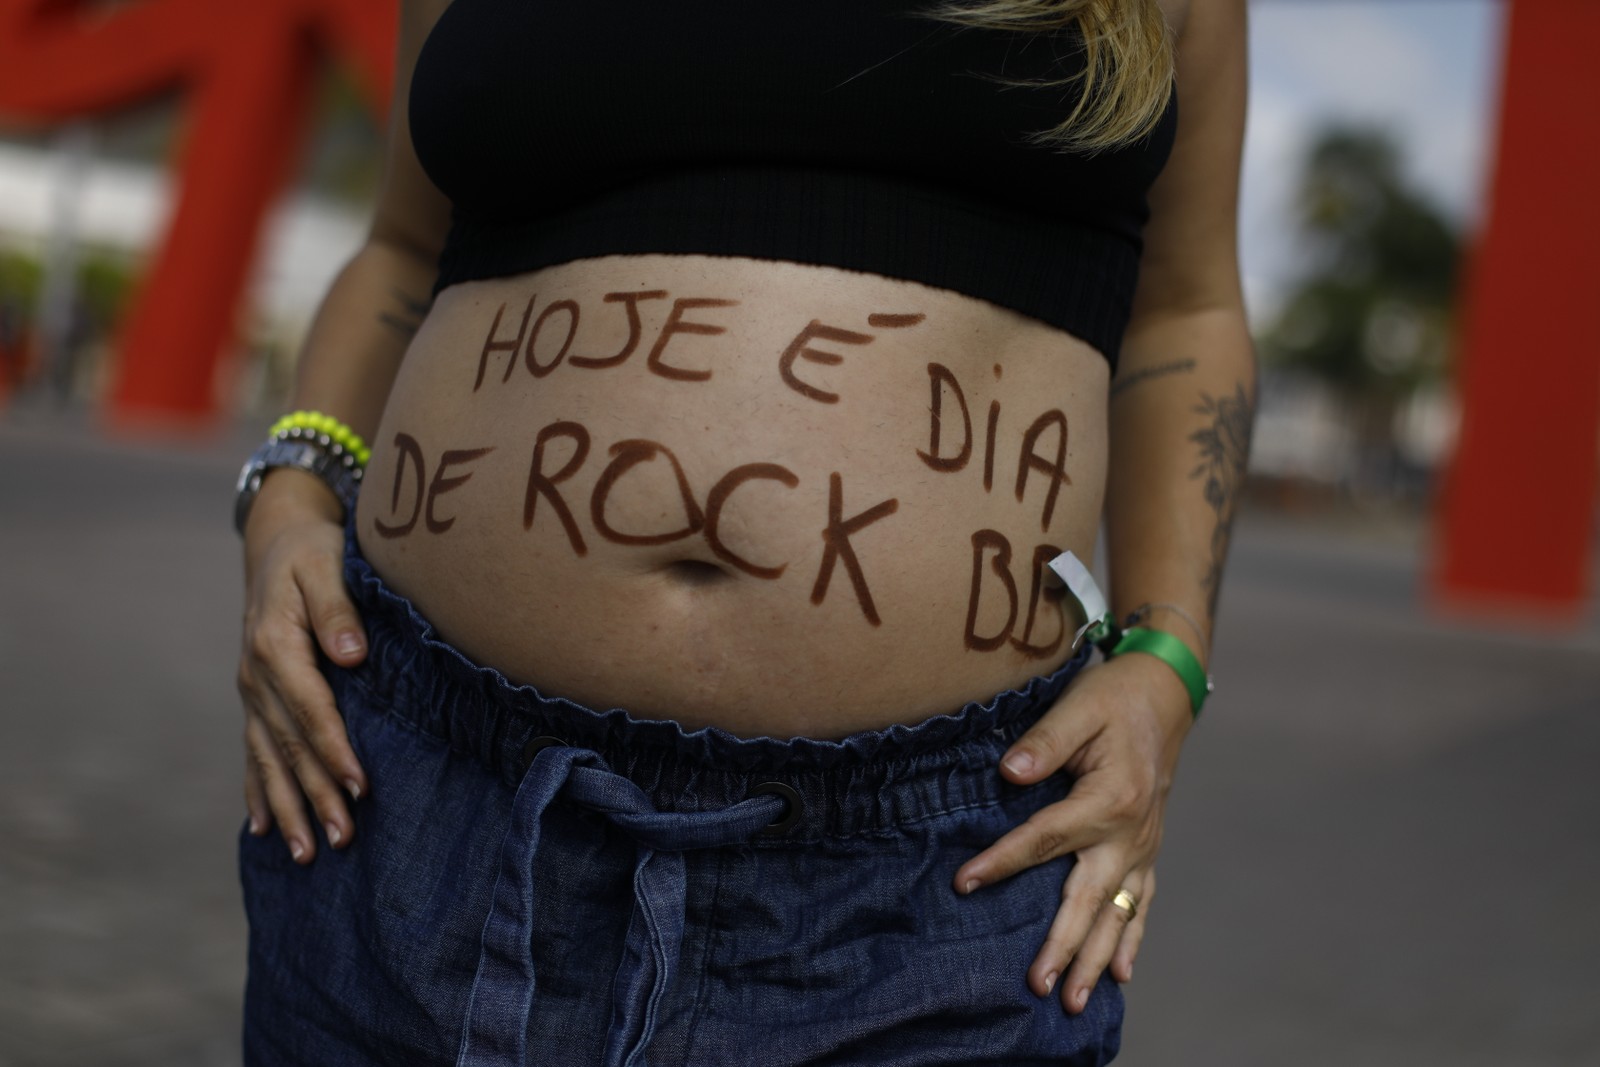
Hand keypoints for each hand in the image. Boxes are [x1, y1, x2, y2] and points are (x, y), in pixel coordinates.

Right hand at [237, 471, 368, 862]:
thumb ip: (338, 609)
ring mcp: (252, 691)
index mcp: (276, 644)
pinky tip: (261, 828)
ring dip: (287, 807)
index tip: (360, 786)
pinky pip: (253, 752)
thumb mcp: (327, 564)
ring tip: (304, 854)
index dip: (334, 749)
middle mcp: (257, 675)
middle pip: (290, 745)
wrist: (278, 543)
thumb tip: (352, 654)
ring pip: (269, 759)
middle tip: (341, 839)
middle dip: (315, 795)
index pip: (311, 708)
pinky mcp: (256, 699)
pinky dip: (257, 791)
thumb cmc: (314, 552)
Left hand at [954, 651, 1193, 1012]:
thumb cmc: (1113, 700)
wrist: (1162, 697)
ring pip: (1118, 914)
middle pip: (1088, 897)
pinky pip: (1142, 904)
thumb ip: (1043, 741)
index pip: (1046, 837)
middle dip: (1062, 945)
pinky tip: (1120, 976)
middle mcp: (1130, 833)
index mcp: (1110, 798)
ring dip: (1095, 960)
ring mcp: (1143, 848)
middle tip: (1037, 986)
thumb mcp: (1078, 707)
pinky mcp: (1146, 851)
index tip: (965, 882)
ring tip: (1072, 1000)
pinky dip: (1131, 941)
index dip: (1003, 861)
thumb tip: (1008, 772)